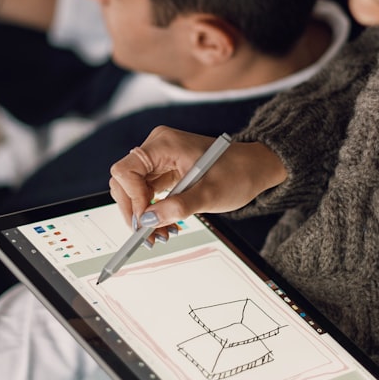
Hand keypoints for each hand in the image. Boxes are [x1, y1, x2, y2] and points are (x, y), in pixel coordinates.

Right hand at [109, 126, 287, 233]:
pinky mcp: (163, 171)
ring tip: (162, 235)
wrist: (254, 167)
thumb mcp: (209, 194)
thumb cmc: (237, 173)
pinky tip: (166, 226)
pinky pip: (146, 193)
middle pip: (124, 181)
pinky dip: (153, 212)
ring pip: (133, 191)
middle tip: (150, 236)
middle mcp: (157, 147)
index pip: (126, 170)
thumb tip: (148, 221)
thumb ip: (177, 207)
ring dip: (144, 216)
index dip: (132, 199)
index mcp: (164, 144)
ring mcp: (158, 159)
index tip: (147, 222)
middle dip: (135, 211)